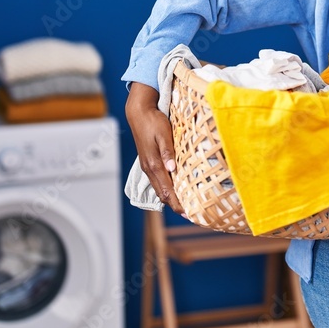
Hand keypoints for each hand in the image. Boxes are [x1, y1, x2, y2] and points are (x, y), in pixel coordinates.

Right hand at [125, 82, 184, 213]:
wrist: (138, 113)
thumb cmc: (153, 122)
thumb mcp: (163, 134)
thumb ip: (167, 152)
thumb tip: (172, 169)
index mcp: (153, 164)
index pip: (166, 190)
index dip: (177, 203)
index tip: (188, 213)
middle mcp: (149, 168)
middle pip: (162, 193)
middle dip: (175, 205)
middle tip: (190, 214)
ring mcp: (147, 166)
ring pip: (159, 188)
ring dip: (171, 198)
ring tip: (184, 206)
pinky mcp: (148, 162)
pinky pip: (157, 181)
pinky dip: (166, 189)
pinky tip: (174, 190)